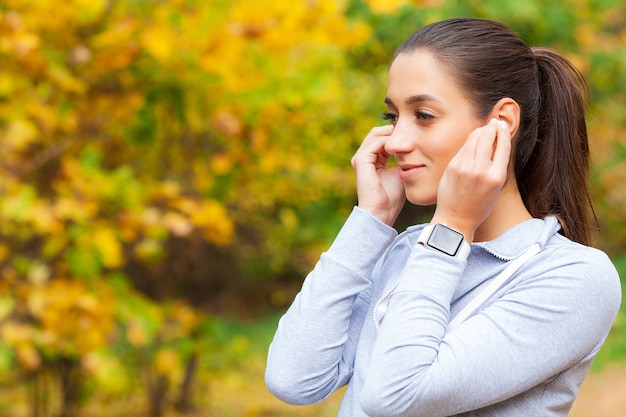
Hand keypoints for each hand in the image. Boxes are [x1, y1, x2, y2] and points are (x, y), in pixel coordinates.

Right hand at [351, 125, 405, 225]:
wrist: (382, 211)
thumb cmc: (392, 197)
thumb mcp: (400, 173)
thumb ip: (403, 160)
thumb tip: (414, 150)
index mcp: (373, 160)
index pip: (382, 138)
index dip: (397, 134)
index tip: (414, 134)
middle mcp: (364, 157)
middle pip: (378, 133)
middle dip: (394, 130)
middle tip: (411, 131)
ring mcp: (361, 158)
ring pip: (376, 134)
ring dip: (392, 133)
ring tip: (406, 136)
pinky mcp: (361, 160)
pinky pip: (375, 143)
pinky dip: (388, 141)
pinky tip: (400, 145)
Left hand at [432, 119, 511, 241]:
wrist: (456, 219)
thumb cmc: (478, 205)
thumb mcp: (495, 187)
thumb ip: (496, 166)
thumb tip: (497, 141)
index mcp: (496, 177)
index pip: (503, 144)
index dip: (503, 131)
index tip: (502, 125)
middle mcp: (481, 170)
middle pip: (488, 136)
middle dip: (491, 126)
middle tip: (493, 123)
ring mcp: (465, 167)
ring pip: (474, 138)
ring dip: (480, 130)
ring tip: (483, 129)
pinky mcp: (453, 166)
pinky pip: (463, 148)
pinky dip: (469, 141)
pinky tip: (472, 140)